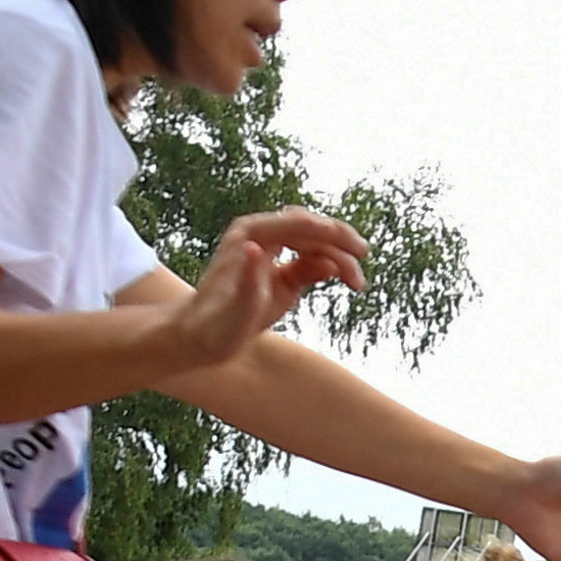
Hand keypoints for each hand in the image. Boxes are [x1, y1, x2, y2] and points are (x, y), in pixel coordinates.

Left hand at [163, 206, 369, 368]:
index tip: (358, 249)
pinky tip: (343, 280)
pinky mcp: (277, 269)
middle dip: (340, 243)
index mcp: (249, 236)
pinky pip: (310, 258)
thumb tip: (257, 249)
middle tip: (363, 263)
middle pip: (310, 227)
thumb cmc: (214, 327)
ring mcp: (270, 251)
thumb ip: (249, 280)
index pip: (298, 223)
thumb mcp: (233, 309)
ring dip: (339, 257)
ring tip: (357, 285)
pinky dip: (330, 266)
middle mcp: (259, 236)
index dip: (331, 232)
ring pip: (315, 242)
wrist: (197, 337)